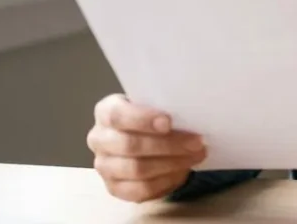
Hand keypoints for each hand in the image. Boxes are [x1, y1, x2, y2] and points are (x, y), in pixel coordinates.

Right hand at [86, 94, 206, 201]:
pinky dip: (165, 181)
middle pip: (129, 145)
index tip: (168, 122)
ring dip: (172, 163)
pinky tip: (182, 171)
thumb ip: (165, 107)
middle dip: (168, 145)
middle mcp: (99, 139)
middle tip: (197, 142)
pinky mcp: (114, 187)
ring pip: (136, 169)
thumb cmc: (154, 119)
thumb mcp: (157, 106)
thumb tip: (190, 114)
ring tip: (196, 155)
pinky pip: (140, 190)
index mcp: (106, 112)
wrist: (150, 140)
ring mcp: (104, 166)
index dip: (142, 119)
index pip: (117, 115)